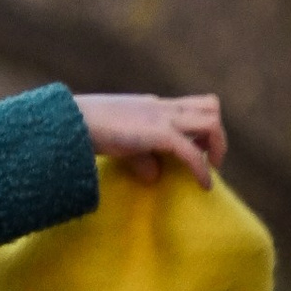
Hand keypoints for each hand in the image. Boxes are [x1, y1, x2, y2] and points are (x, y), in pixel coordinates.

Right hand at [77, 92, 225, 185]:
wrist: (72, 122)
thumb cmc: (88, 130)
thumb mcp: (120, 143)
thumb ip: (140, 155)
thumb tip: (154, 175)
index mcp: (154, 106)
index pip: (193, 104)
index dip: (204, 127)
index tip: (200, 149)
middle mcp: (163, 108)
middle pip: (210, 106)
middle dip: (216, 134)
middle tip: (210, 158)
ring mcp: (162, 119)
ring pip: (211, 121)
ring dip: (217, 146)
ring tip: (211, 168)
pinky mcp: (159, 135)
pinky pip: (193, 152)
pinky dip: (203, 170)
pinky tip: (204, 186)